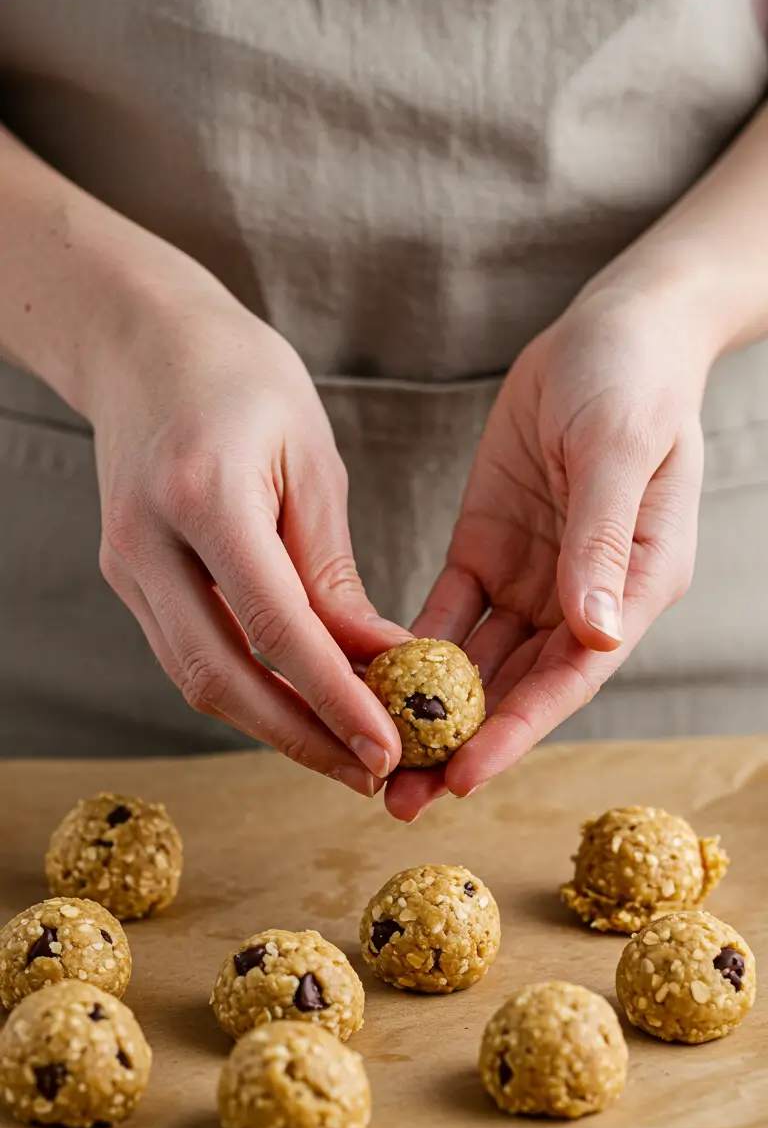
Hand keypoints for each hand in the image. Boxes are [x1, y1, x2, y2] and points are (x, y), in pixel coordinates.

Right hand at [94, 281, 407, 792]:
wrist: (141, 342)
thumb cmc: (242, 378)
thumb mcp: (311, 458)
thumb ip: (333, 569)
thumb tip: (375, 661)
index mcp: (204, 497)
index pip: (274, 628)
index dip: (333, 698)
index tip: (387, 746)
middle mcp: (148, 543)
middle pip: (221, 678)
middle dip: (301, 738)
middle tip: (370, 773)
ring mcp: (126, 567)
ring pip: (198, 680)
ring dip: (274, 726)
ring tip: (345, 751)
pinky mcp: (127, 580)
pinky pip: (189, 654)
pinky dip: (247, 689)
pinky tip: (299, 704)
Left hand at [386, 283, 709, 820]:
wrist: (612, 328)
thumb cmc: (635, 381)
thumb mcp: (622, 451)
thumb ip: (604, 542)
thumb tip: (593, 635)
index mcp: (633, 588)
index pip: (569, 677)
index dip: (516, 731)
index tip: (462, 776)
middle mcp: (582, 600)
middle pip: (518, 690)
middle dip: (460, 746)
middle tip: (399, 799)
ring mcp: (533, 578)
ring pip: (476, 665)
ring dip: (427, 713)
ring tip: (374, 758)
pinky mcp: (487, 550)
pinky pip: (446, 613)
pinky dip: (409, 649)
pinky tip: (365, 682)